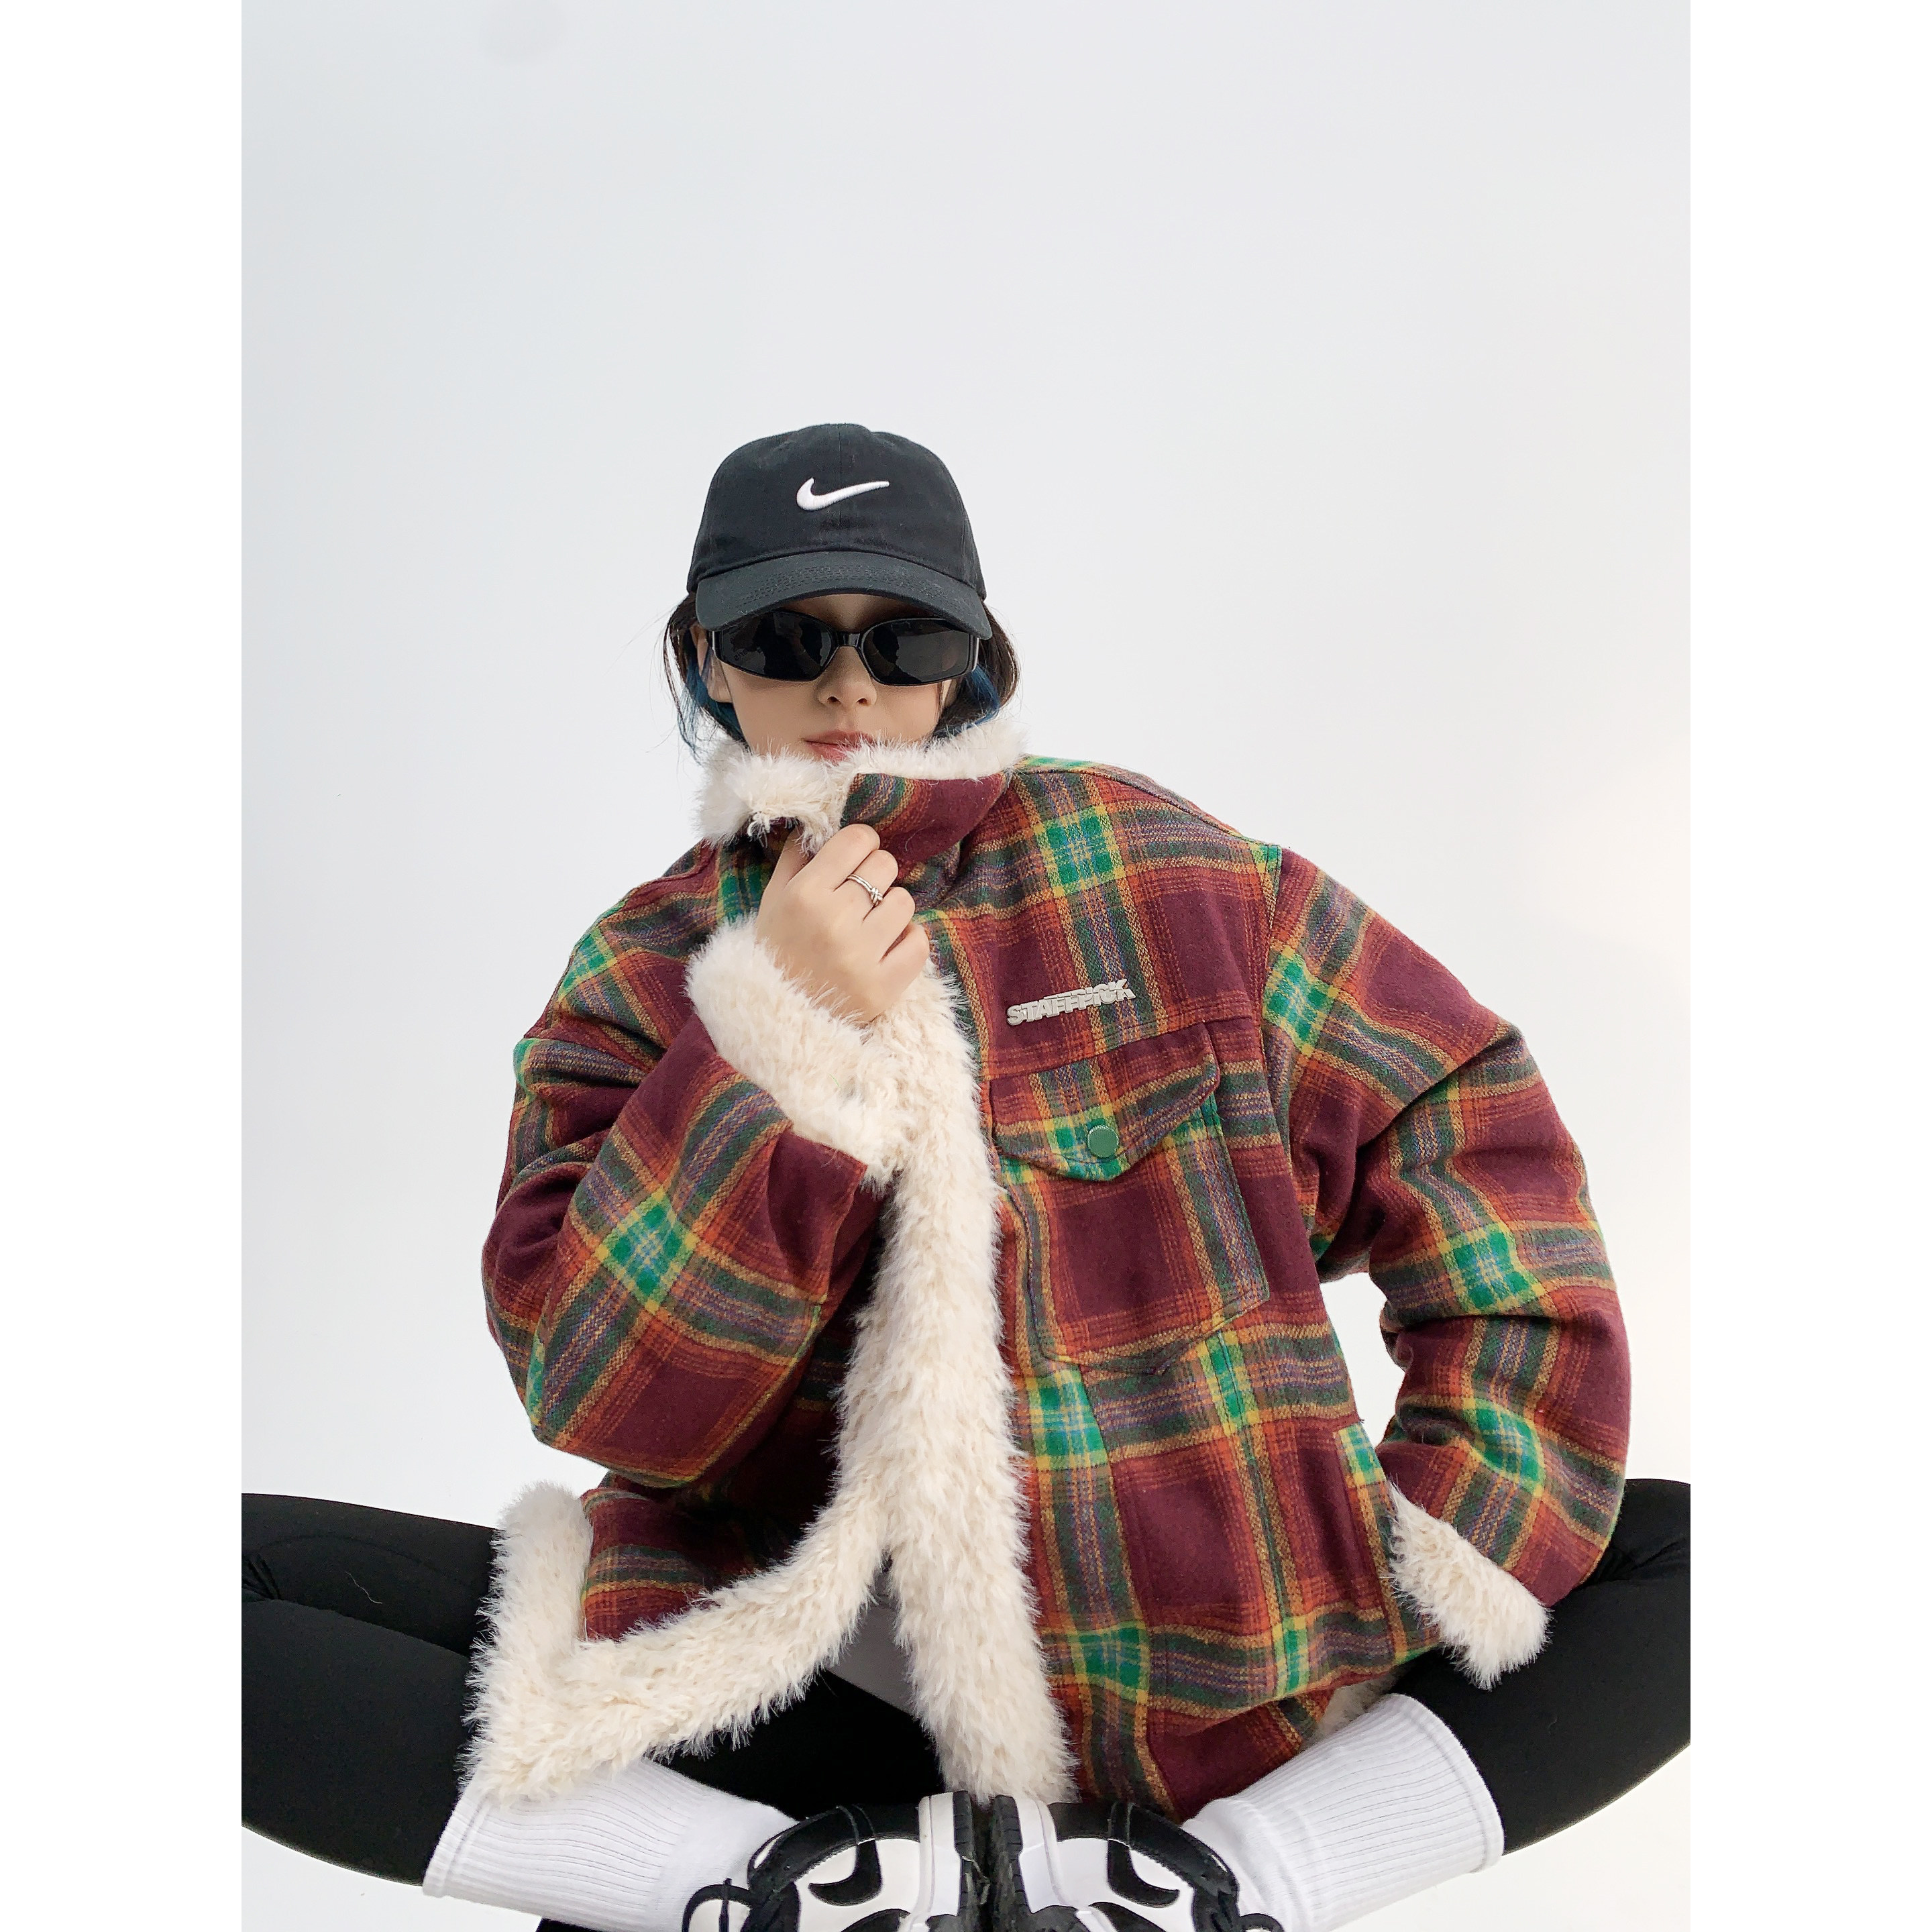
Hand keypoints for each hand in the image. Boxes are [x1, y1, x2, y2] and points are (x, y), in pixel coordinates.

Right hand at [754, 825, 928, 1023]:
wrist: (776, 1019)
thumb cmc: (774, 952)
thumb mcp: (772, 901)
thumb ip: (797, 858)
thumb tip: (822, 824)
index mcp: (804, 895)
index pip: (858, 840)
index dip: (861, 844)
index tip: (856, 857)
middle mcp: (834, 921)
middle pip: (884, 865)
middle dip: (875, 874)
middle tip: (861, 894)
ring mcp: (860, 956)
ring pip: (904, 901)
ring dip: (891, 908)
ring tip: (871, 924)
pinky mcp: (883, 987)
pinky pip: (919, 943)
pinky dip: (908, 941)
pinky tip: (887, 946)